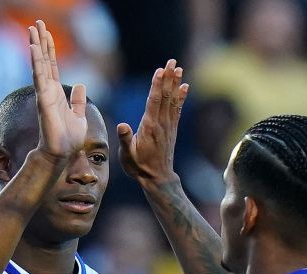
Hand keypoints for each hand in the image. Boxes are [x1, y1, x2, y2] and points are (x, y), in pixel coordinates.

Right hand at [29, 20, 88, 161]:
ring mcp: (44, 94)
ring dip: (36, 46)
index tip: (46, 33)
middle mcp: (48, 90)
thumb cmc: (68, 139)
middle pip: (43, 60)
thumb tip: (81, 85)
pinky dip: (37, 61)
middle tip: (37, 23)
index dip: (49, 48)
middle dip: (41, 41)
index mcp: (56, 93)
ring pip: (39, 64)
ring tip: (33, 28)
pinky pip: (40, 76)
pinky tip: (34, 47)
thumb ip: (78, 101)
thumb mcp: (79, 116)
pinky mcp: (44, 99)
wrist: (61, 154)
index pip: (51, 65)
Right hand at [119, 62, 187, 188]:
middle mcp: (161, 123)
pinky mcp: (172, 129)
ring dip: (175, 83)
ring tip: (178, 68)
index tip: (160, 70)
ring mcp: (168, 126)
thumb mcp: (127, 155)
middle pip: (165, 96)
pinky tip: (185, 87)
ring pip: (172, 100)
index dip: (157, 85)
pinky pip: (177, 109)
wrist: (157, 178)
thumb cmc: (139, 167)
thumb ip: (125, 139)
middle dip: (168, 78)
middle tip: (172, 62)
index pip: (154, 101)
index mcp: (149, 127)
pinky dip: (181, 97)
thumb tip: (122, 126)